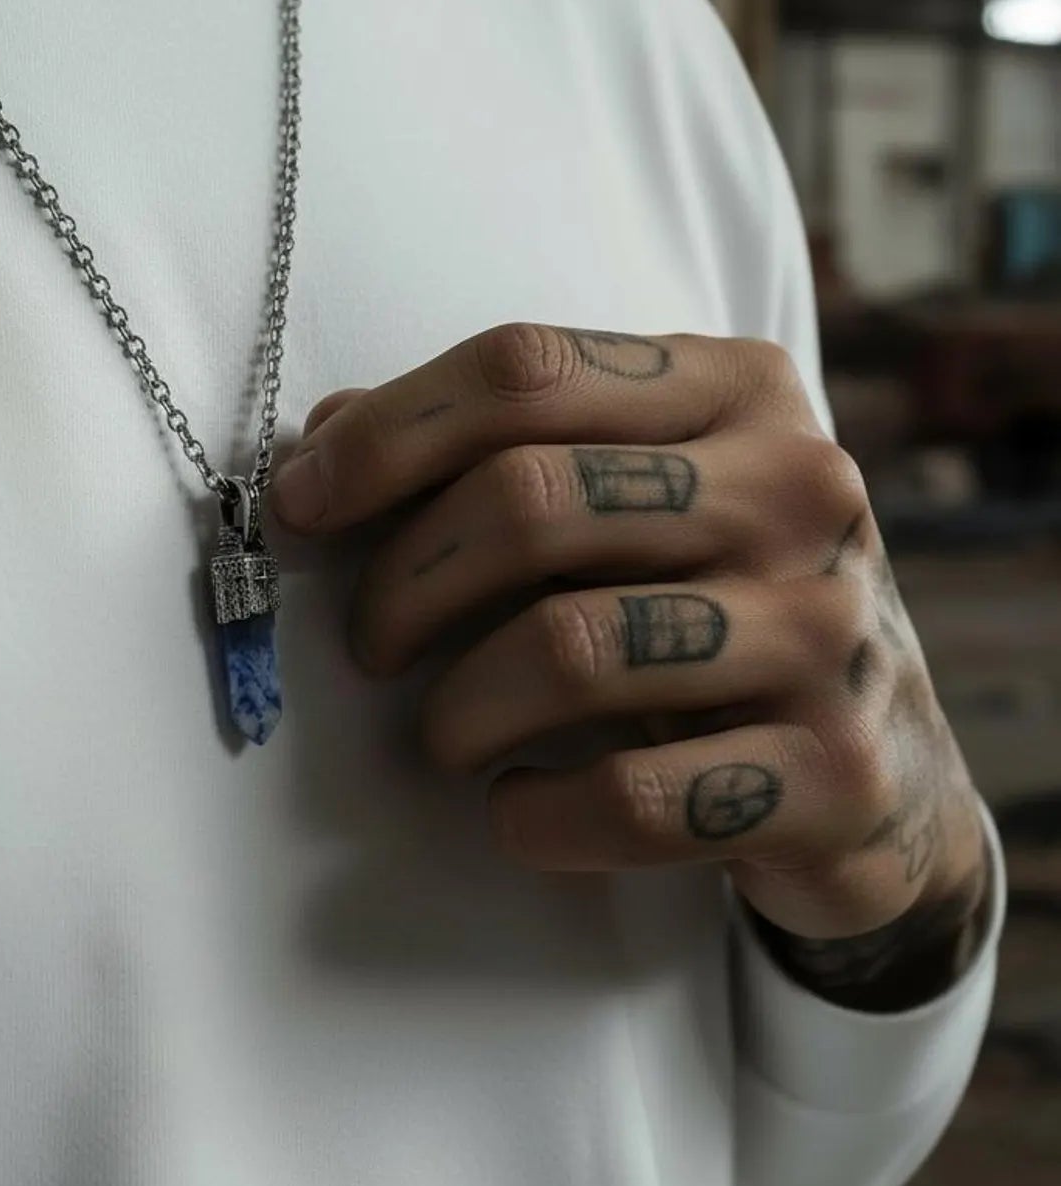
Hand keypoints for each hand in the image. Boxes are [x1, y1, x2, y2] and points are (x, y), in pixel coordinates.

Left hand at [269, 324, 991, 1009]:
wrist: (882, 769)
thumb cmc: (711, 598)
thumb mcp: (632, 490)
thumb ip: (498, 446)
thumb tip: (325, 440)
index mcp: (735, 389)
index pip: (525, 370)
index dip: (387, 435)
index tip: (302, 503)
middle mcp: (797, 489)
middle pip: (530, 499)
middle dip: (403, 582)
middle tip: (369, 644)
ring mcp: (825, 630)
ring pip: (570, 648)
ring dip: (459, 708)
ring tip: (445, 733)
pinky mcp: (832, 772)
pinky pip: (634, 795)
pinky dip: (538, 815)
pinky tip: (517, 809)